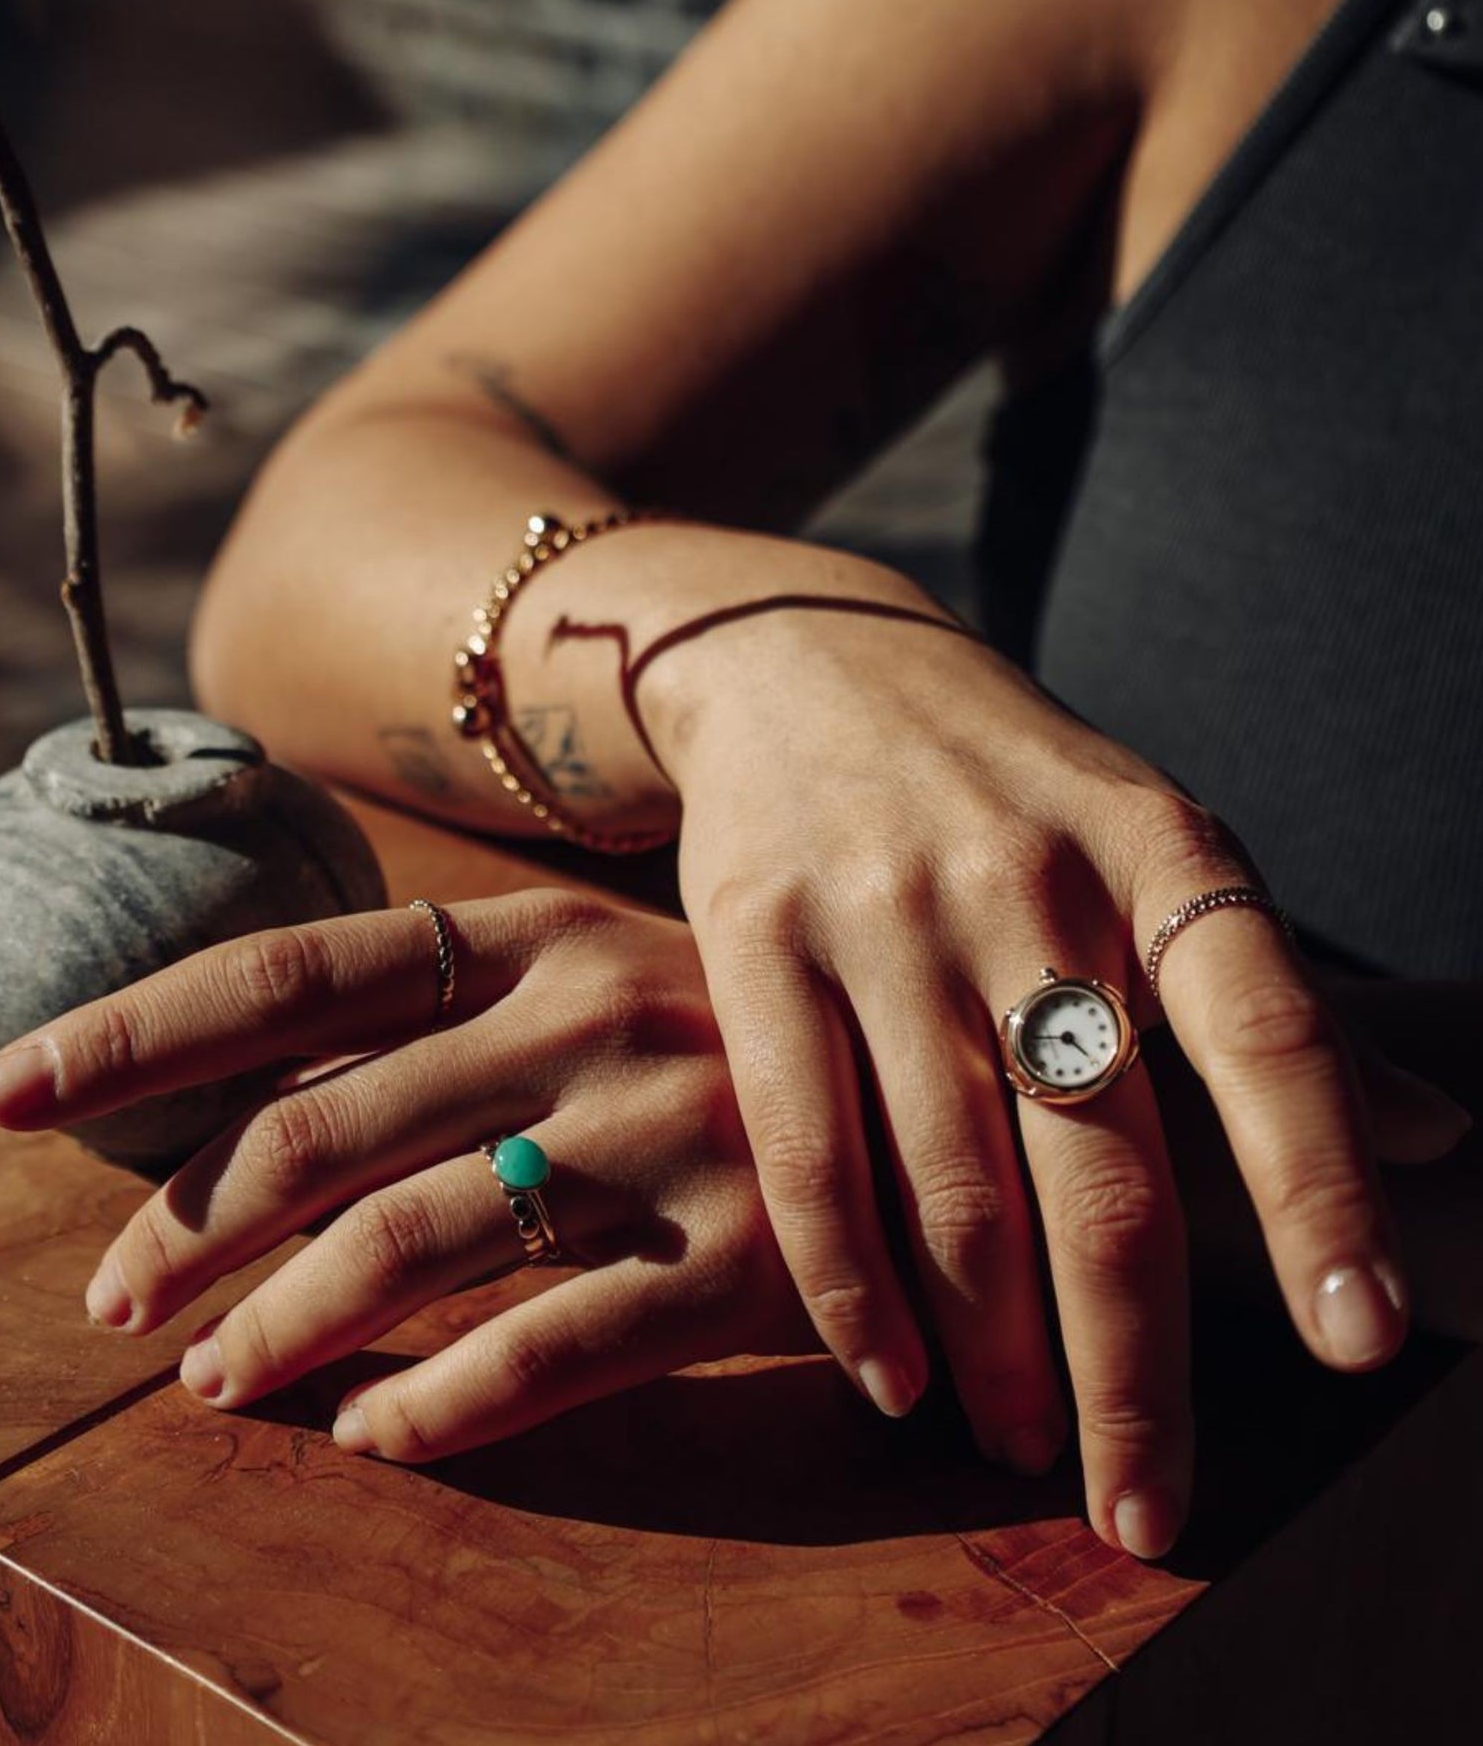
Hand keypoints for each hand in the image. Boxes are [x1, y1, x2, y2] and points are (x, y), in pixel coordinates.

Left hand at [0, 894, 812, 1458]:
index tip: (3, 1084)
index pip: (294, 970)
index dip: (136, 1030)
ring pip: (416, 1243)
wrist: (962, 1099)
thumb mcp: (600, 987)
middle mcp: (589, 1017)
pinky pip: (550, 1350)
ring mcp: (669, 1133)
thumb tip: (256, 1110)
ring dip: (287, 1329)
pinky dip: (440, 1405)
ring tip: (218, 1384)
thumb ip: (448, 1035)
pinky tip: (378, 1434)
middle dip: (192, 1227)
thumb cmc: (741, 1050)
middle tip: (117, 1307)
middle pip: (327, 1124)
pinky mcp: (745, 1256)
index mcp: (536, 936)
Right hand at [645, 589, 1411, 1559]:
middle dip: (1135, 1368)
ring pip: (956, 1184)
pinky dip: (849, 1286)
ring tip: (1029, 1448)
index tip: (1359, 1342)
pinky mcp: (758, 938)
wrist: (807, 661)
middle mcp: (1027, 882)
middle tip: (1147, 1510)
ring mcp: (885, 911)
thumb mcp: (1161, 844)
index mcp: (1161, 851)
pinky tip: (888, 1374)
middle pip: (1103, 1165)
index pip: (1268, 1035)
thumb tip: (1441, 1140)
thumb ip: (1288, 1002)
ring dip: (995, 1354)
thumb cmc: (1014, 782)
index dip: (1318, 1193)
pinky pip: (808, 1150)